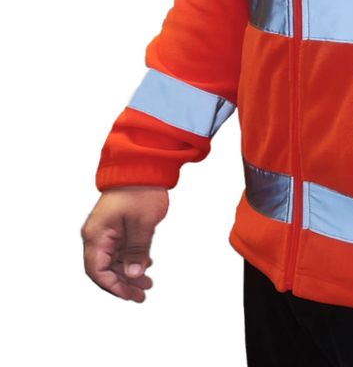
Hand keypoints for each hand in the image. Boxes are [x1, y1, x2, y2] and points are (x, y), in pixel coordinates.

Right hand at [81, 186, 168, 301]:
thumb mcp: (143, 224)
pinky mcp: (115, 225)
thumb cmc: (141, 190)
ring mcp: (105, 229)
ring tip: (148, 283)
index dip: (113, 286)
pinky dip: (130, 259)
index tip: (130, 295)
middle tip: (142, 294)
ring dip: (128, 272)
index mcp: (96, 235)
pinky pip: (119, 248)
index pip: (97, 271)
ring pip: (112, 260)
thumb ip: (136, 251)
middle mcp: (96, 234)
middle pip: (104, 268)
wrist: (144, 165)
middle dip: (122, 283)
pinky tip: (145, 264)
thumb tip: (131, 276)